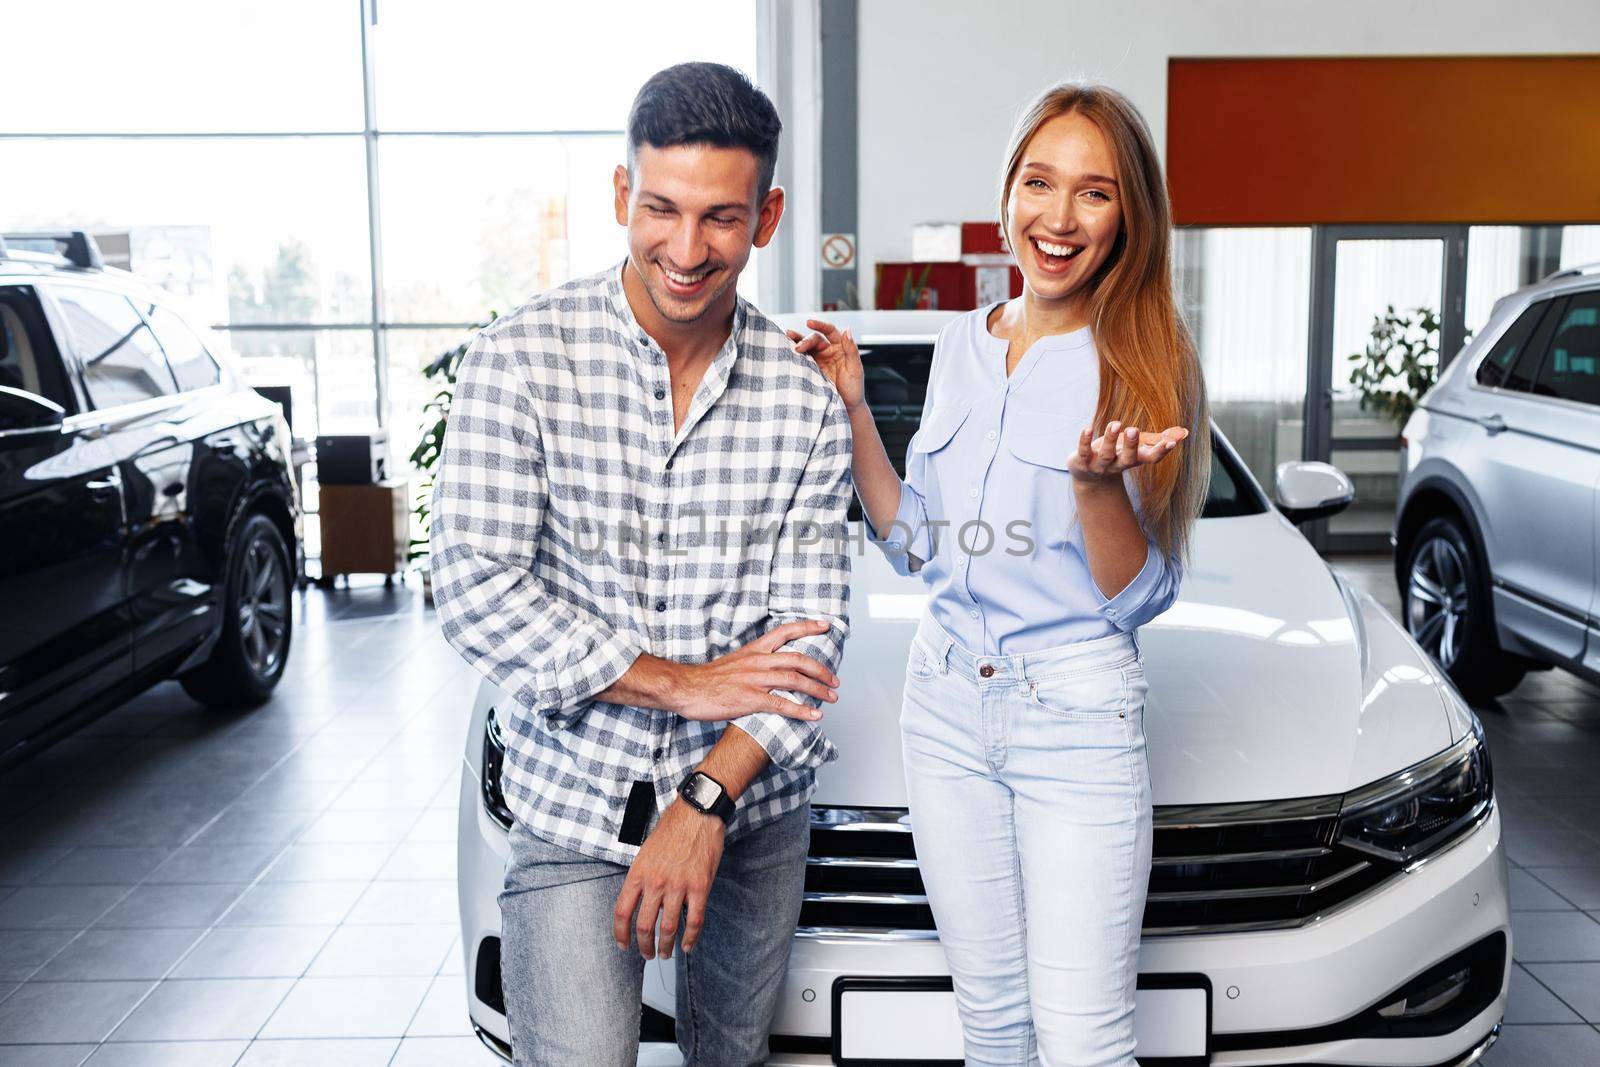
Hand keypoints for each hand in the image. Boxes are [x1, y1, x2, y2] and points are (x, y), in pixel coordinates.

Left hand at [613, 799, 724, 958]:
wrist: (696, 814)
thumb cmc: (672, 829)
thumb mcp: (646, 852)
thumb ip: (642, 877)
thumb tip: (641, 900)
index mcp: (638, 873)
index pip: (622, 912)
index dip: (620, 934)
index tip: (623, 945)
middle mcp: (655, 882)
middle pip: (643, 925)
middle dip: (644, 946)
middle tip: (647, 954)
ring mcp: (678, 886)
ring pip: (668, 928)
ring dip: (665, 946)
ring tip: (666, 953)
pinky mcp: (699, 887)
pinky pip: (694, 920)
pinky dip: (691, 938)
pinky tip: (688, 945)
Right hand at [671, 619, 838, 722]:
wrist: (686, 688)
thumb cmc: (708, 679)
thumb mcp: (735, 662)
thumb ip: (755, 662)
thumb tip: (772, 668)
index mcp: (754, 650)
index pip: (785, 632)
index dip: (807, 627)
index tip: (825, 626)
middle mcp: (758, 661)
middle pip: (798, 659)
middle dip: (821, 670)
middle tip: (834, 680)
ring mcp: (755, 680)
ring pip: (795, 680)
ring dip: (818, 689)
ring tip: (831, 697)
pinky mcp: (750, 699)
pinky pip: (782, 704)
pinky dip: (802, 710)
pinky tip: (814, 715)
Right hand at [787, 319, 865, 410]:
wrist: (847, 407)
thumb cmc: (854, 389)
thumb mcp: (855, 369)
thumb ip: (851, 349)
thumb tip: (847, 329)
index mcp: (841, 347)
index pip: (830, 331)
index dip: (820, 325)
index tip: (809, 322)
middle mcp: (829, 351)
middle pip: (815, 339)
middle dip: (805, 340)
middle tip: (797, 348)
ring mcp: (819, 360)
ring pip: (807, 347)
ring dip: (796, 342)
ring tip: (786, 338)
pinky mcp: (811, 370)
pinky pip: (802, 360)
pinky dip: (794, 355)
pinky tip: (787, 352)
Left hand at [1068, 421, 1188, 482]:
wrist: (1087, 476)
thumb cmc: (1117, 455)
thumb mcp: (1136, 448)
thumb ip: (1157, 440)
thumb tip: (1184, 432)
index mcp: (1133, 460)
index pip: (1149, 459)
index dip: (1160, 452)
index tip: (1171, 442)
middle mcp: (1118, 465)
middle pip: (1127, 459)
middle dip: (1131, 445)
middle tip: (1133, 429)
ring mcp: (1099, 465)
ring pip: (1106, 454)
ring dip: (1111, 439)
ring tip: (1116, 423)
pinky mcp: (1082, 461)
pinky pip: (1083, 451)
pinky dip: (1084, 441)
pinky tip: (1087, 428)